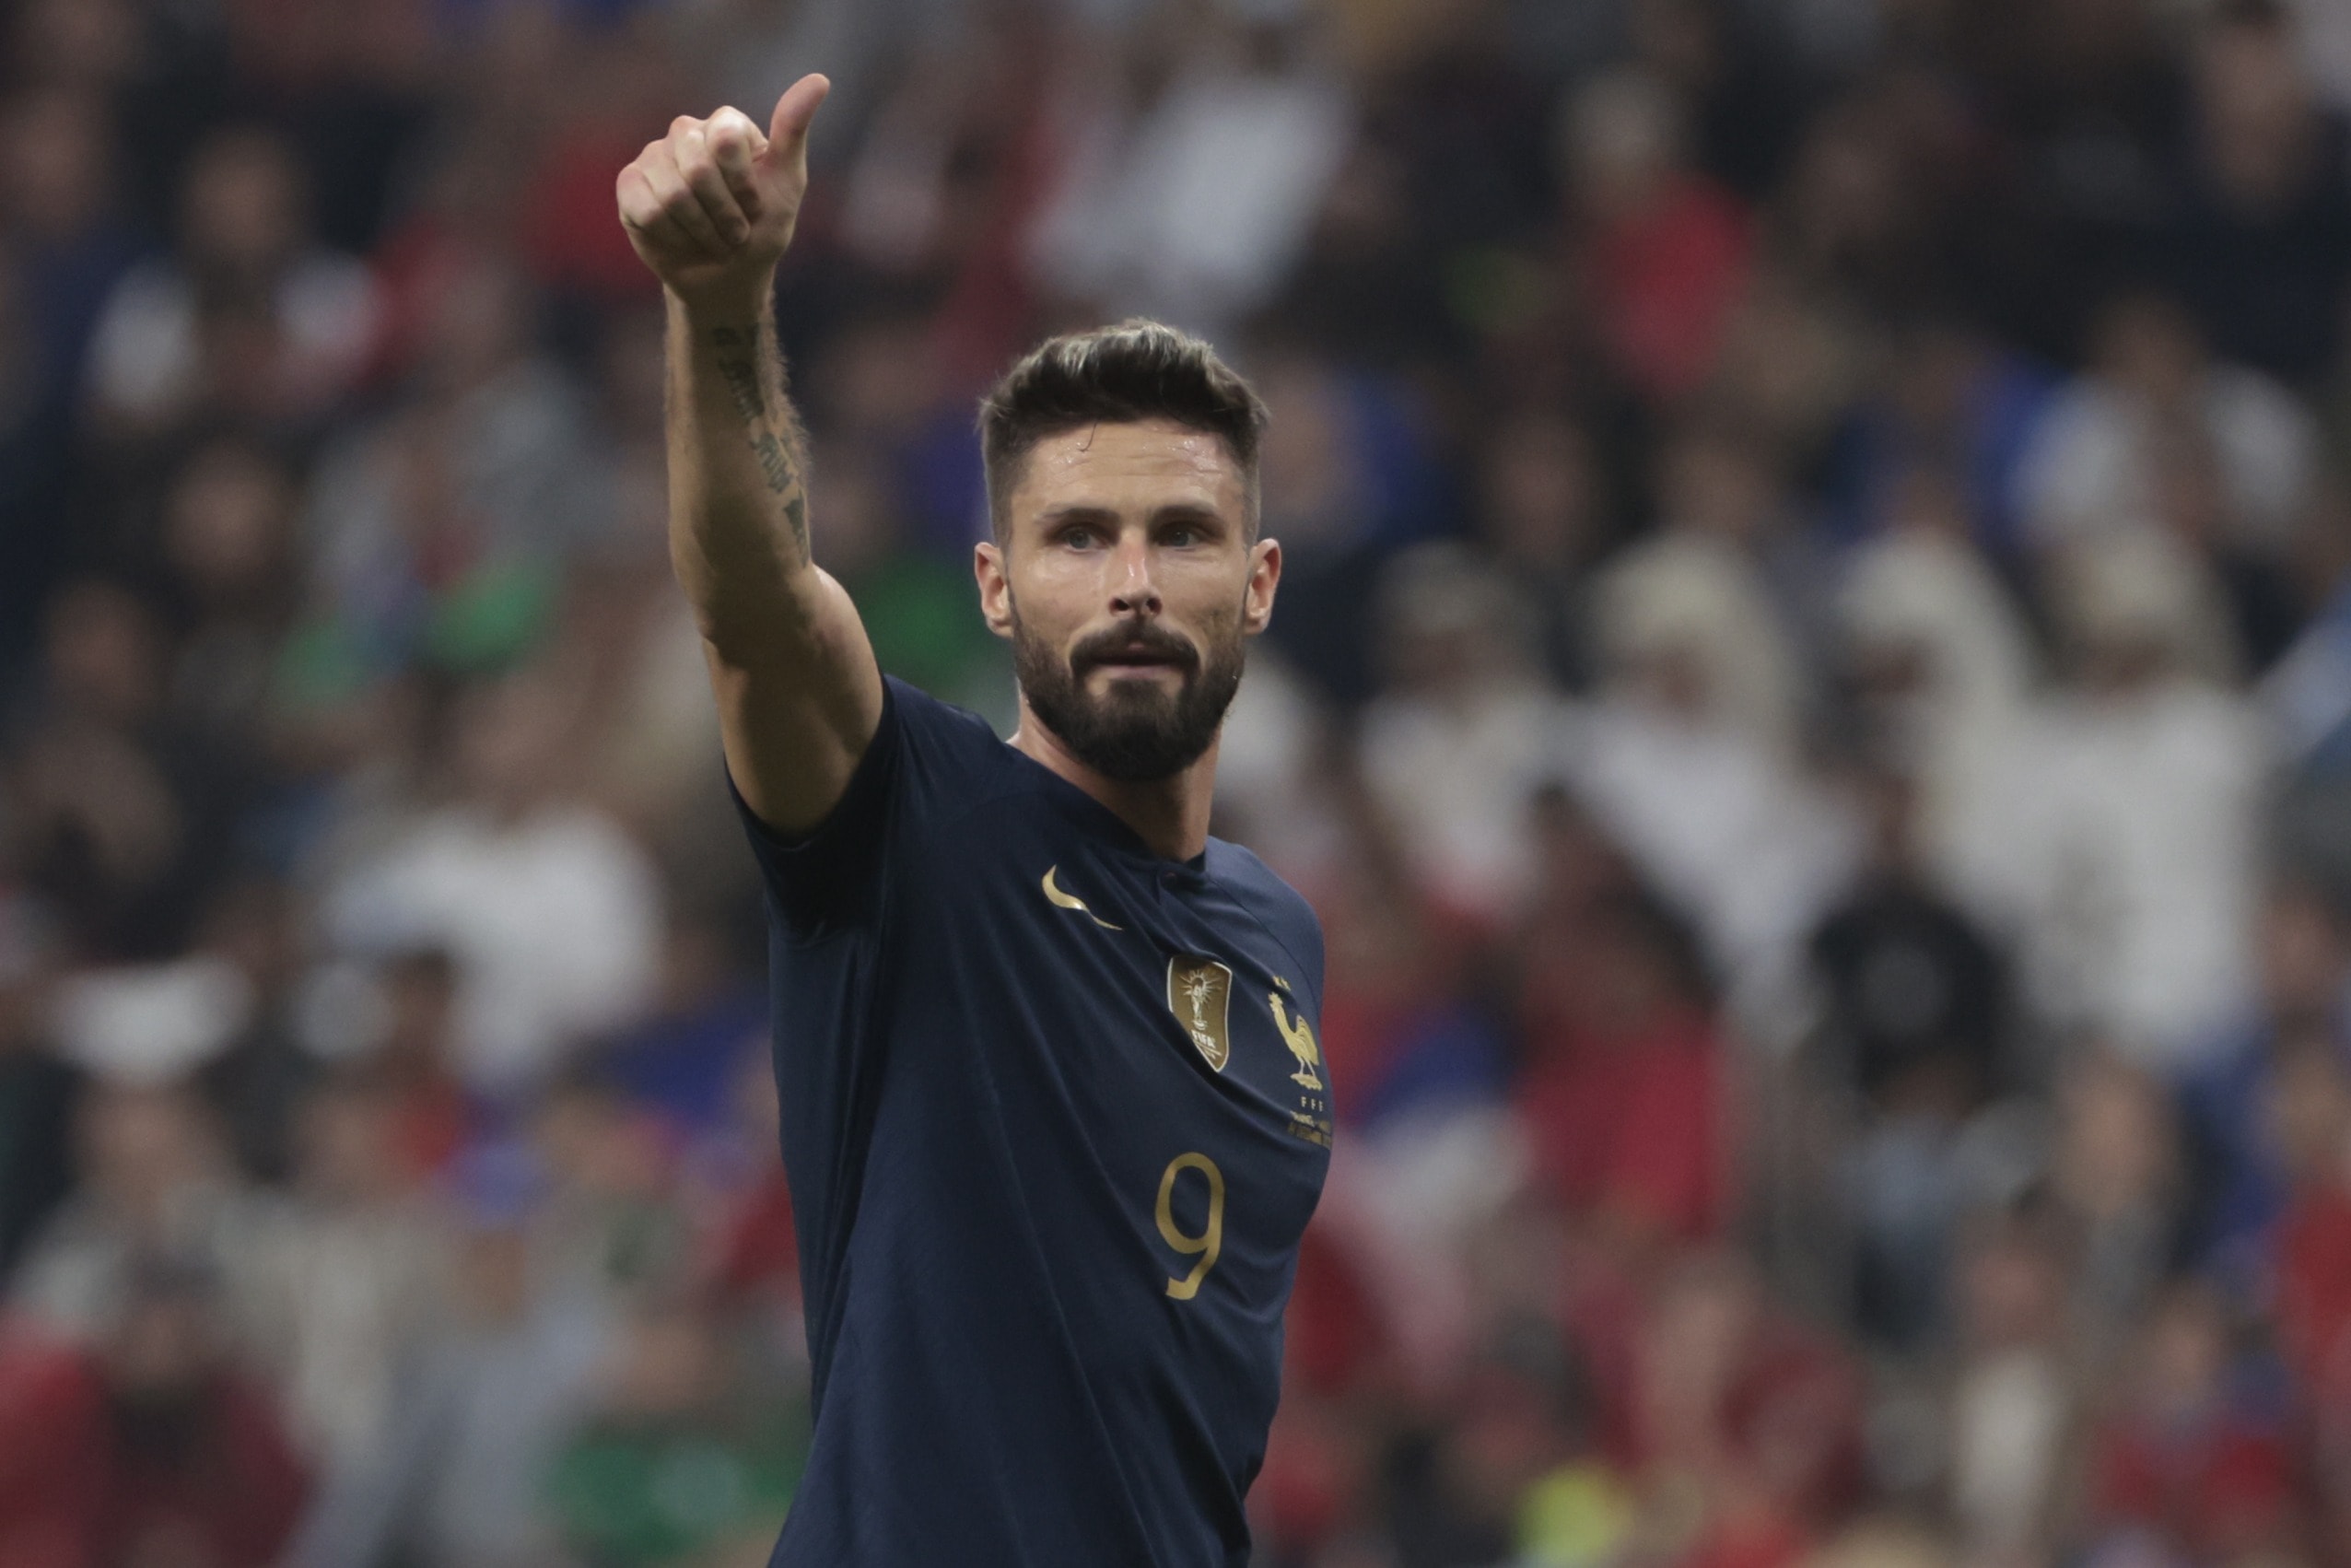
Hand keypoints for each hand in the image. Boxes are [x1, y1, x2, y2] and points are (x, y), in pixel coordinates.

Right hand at [616, 73, 829, 306]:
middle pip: (698, 169)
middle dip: (724, 214)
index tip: (755, 206)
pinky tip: (681, 239)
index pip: (726, 139)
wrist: (729, 277)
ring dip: (702, 231)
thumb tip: (819, 80)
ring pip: (674, 194)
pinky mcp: (630, 184)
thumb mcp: (788, 183)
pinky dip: (675, 237)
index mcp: (724, 124)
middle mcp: (685, 133)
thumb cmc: (762, 229)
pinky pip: (649, 211)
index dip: (743, 185)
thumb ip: (794, 131)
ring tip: (712, 238)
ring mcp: (653, 157)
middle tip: (735, 232)